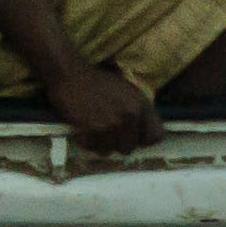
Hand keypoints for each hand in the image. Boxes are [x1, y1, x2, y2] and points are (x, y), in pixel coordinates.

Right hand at [46, 61, 162, 155]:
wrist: (69, 74)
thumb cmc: (95, 82)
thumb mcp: (125, 91)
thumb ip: (136, 111)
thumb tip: (140, 136)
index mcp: (142, 104)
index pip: (156, 136)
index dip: (143, 139)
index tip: (131, 136)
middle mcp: (131, 115)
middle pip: (130, 148)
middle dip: (116, 143)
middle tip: (104, 131)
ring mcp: (113, 123)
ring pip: (110, 151)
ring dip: (99, 144)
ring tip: (92, 130)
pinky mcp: (94, 129)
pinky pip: (93, 148)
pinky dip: (86, 142)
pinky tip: (82, 130)